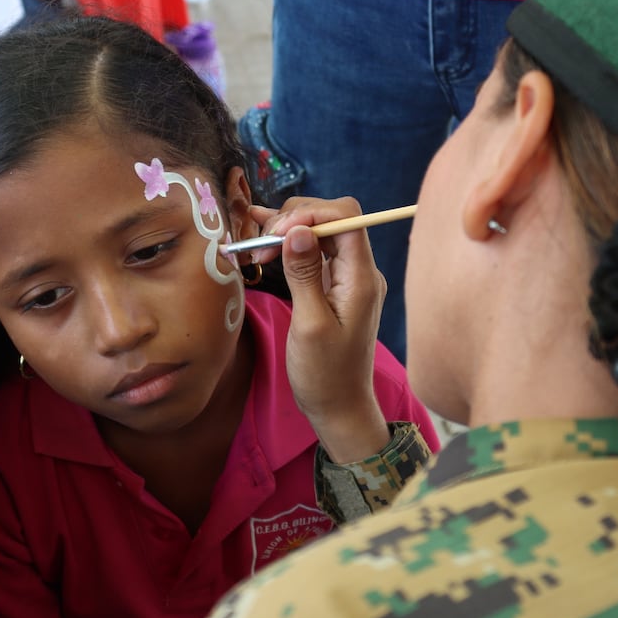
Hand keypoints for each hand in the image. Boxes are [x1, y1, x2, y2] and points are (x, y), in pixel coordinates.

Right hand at [250, 197, 390, 461]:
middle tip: (260, 246)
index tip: (276, 234)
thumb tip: (298, 230)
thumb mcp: (310, 324)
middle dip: (293, 221)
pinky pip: (313, 253)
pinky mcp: (333, 285)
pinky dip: (289, 245)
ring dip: (287, 232)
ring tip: (256, 249)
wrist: (339, 405)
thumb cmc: (325, 373)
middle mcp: (359, 271)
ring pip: (319, 233)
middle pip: (331, 219)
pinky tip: (262, 238)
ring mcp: (346, 277)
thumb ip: (304, 274)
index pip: (346, 217)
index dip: (310, 213)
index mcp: (361, 277)